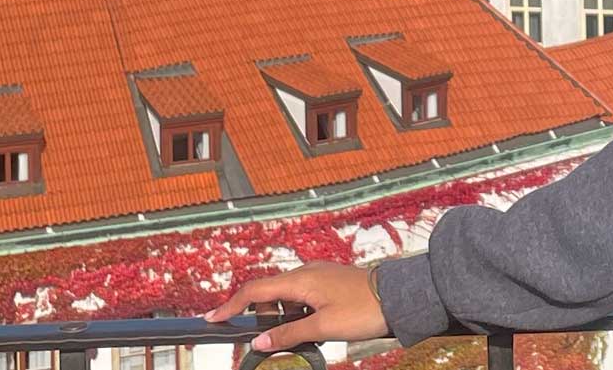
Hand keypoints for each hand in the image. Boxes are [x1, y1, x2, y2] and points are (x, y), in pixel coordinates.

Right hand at [204, 261, 387, 352]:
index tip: (214, 318)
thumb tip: (260, 341)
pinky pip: (301, 296)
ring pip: (286, 296)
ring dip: (281, 316)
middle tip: (266, 339)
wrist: (398, 296)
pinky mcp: (328, 282)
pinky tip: (310, 328)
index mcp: (300, 279)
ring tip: (298, 336)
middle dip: (261, 316)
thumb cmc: (364, 309)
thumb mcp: (323, 327)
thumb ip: (289, 333)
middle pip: (268, 292)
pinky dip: (296, 312)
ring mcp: (318, 275)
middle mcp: (306, 272)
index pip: (254, 289)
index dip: (232, 304)